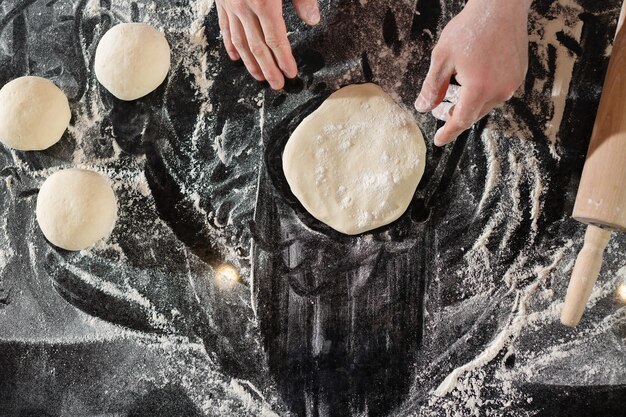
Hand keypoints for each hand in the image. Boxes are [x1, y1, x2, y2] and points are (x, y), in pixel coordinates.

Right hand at [216, 0, 320, 89]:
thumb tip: (313, 21)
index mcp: (264, 2)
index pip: (276, 40)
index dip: (284, 59)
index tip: (291, 74)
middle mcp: (244, 7)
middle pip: (258, 47)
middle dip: (268, 69)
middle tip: (277, 85)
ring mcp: (230, 5)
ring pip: (239, 41)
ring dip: (250, 63)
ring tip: (259, 77)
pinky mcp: (221, 0)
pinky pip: (224, 26)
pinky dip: (230, 43)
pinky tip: (234, 57)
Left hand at [415, 0, 530, 145]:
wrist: (501, 6)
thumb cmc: (471, 28)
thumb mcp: (442, 58)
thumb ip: (432, 87)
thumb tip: (424, 107)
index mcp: (478, 89)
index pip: (460, 121)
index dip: (448, 133)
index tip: (439, 140)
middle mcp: (499, 90)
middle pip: (473, 115)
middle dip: (455, 116)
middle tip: (440, 110)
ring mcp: (511, 84)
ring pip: (485, 105)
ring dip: (469, 103)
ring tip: (454, 89)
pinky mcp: (518, 75)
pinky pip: (497, 93)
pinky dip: (482, 93)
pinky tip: (472, 79)